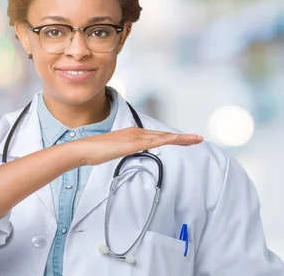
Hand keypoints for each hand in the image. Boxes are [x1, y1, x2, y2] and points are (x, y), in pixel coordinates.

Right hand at [68, 127, 203, 165]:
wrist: (84, 149)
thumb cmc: (96, 151)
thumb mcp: (115, 151)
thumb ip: (125, 150)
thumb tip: (131, 151)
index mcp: (134, 134)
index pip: (158, 136)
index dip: (174, 138)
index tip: (186, 140)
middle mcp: (137, 132)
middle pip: (165, 135)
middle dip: (183, 138)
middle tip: (199, 139)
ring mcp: (135, 137)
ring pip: (164, 137)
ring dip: (181, 138)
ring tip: (196, 140)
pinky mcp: (133, 143)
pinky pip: (154, 141)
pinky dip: (168, 140)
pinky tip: (178, 140)